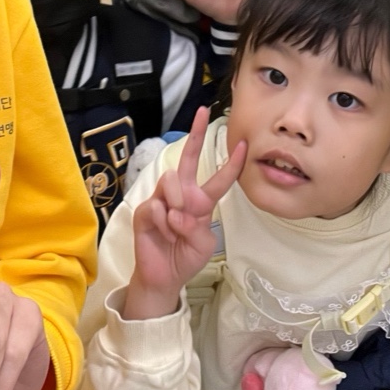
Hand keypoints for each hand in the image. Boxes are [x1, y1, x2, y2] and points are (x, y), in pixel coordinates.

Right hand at [124, 108, 246, 320]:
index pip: (219, 178)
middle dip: (195, 134)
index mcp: (202, 200)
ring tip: (175, 226)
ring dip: (177, 204)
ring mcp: (162, 199)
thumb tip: (178, 213)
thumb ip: (198, 226)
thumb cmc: (186, 257)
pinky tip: (163, 234)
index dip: (232, 163)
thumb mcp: (204, 243)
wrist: (164, 277)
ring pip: (171, 180)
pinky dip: (164, 223)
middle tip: (202, 112)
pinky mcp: (145, 210)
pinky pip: (157, 206)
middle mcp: (183, 194)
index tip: (244, 144)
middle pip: (189, 157)